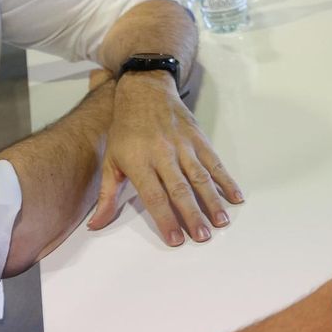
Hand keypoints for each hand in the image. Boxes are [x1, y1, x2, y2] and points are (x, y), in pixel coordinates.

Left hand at [88, 72, 244, 245]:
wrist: (145, 91)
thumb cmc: (125, 129)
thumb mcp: (110, 160)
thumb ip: (106, 195)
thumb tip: (96, 225)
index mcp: (139, 161)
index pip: (154, 195)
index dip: (165, 219)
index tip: (175, 240)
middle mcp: (162, 153)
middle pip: (180, 189)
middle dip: (192, 215)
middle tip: (203, 237)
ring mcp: (183, 145)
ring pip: (200, 177)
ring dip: (212, 200)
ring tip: (221, 222)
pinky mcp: (198, 138)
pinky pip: (214, 162)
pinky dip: (226, 179)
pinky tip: (236, 195)